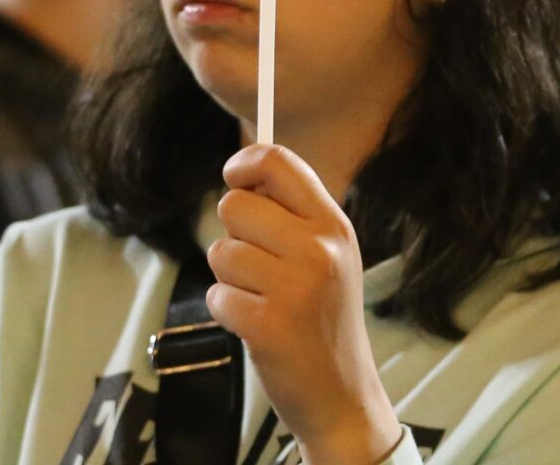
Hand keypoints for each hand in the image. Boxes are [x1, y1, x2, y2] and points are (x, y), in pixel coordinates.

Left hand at [206, 145, 402, 464]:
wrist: (342, 396)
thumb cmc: (324, 320)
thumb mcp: (330, 257)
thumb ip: (294, 216)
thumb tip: (243, 174)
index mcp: (334, 226)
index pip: (279, 162)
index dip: (245, 162)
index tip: (233, 176)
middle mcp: (319, 250)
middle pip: (235, 205)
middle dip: (233, 235)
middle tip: (258, 268)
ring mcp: (295, 288)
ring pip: (221, 252)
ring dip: (229, 279)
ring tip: (262, 301)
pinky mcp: (268, 325)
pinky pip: (216, 294)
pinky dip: (226, 311)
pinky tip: (255, 325)